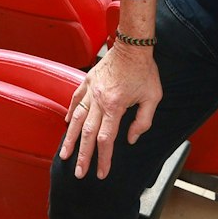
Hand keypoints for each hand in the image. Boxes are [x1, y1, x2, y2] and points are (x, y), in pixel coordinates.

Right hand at [59, 43, 161, 179]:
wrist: (133, 45)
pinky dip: (70, 112)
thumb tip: (131, 139)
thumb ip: (143, 121)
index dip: (104, 158)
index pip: (106, 139)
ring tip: (64, 154)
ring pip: (76, 119)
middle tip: (79, 173)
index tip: (101, 173)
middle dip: (83, 156)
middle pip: (88, 134)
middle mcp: (99, 99)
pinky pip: (76, 99)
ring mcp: (90, 89)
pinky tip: (67, 123)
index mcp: (115, 106)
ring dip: (70, 139)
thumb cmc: (145, 71)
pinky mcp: (87, 80)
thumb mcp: (153, 97)